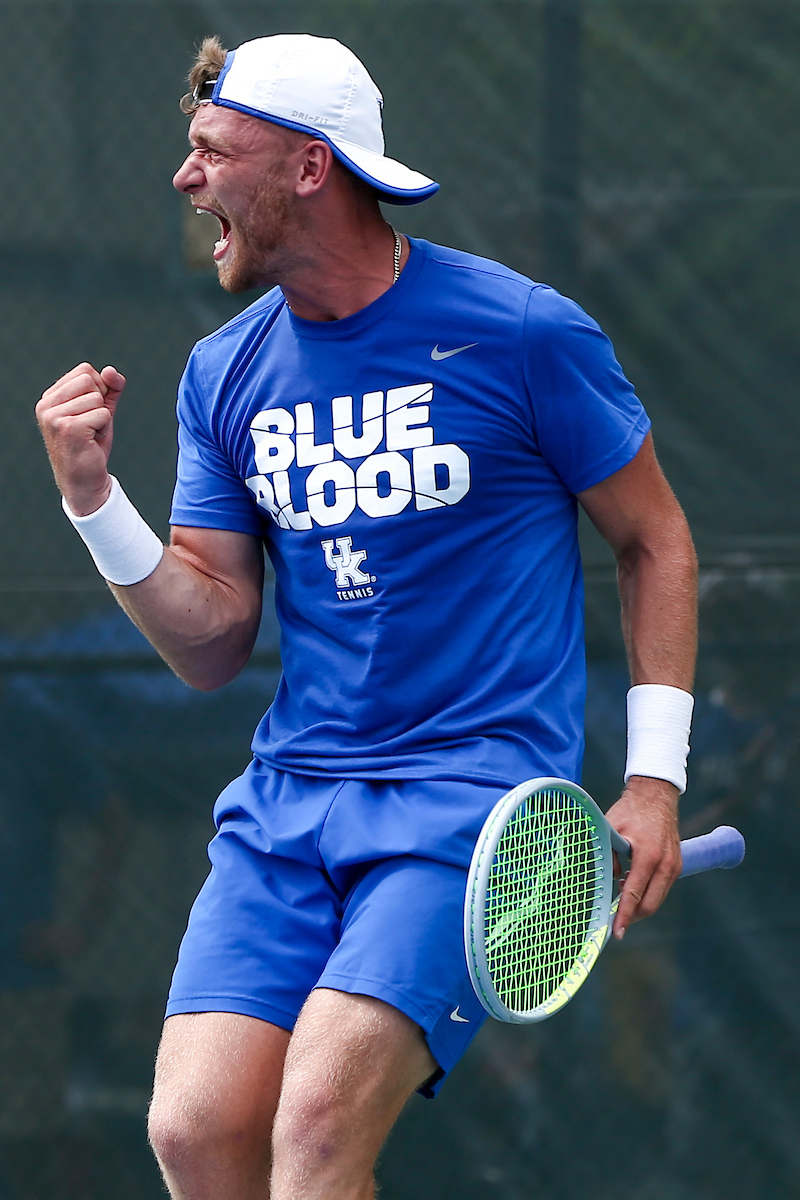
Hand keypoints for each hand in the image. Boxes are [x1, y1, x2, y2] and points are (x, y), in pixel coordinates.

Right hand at [35, 362, 125, 514]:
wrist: (84, 480)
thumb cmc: (91, 445)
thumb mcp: (101, 411)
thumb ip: (109, 388)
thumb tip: (111, 371)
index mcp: (50, 398)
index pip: (85, 371)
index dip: (99, 389)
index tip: (91, 412)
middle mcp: (47, 405)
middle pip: (90, 380)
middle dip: (100, 403)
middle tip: (91, 425)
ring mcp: (55, 416)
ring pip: (97, 398)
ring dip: (102, 419)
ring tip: (90, 435)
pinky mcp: (68, 428)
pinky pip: (102, 414)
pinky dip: (104, 428)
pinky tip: (91, 441)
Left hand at [605, 776, 681, 939]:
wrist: (656, 795)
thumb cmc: (630, 811)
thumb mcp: (611, 829)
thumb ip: (607, 856)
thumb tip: (606, 881)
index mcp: (648, 856)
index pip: (634, 894)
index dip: (623, 916)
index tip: (616, 932)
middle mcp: (665, 864)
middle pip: (649, 905)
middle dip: (631, 916)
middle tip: (614, 919)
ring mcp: (674, 865)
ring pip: (657, 899)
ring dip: (639, 904)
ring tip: (621, 896)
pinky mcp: (677, 865)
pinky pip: (661, 889)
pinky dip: (647, 893)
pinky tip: (632, 884)